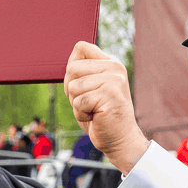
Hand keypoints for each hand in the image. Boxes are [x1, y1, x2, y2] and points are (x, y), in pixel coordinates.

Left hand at [64, 41, 148, 174]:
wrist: (119, 140)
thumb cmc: (100, 115)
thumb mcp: (89, 89)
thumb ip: (81, 73)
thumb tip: (68, 65)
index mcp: (110, 63)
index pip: (81, 47)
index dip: (71, 69)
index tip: (81, 86)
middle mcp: (115, 68)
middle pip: (72, 68)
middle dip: (72, 90)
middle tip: (88, 102)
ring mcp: (114, 81)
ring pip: (73, 87)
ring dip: (77, 105)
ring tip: (94, 110)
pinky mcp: (110, 95)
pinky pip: (79, 102)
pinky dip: (82, 114)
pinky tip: (96, 117)